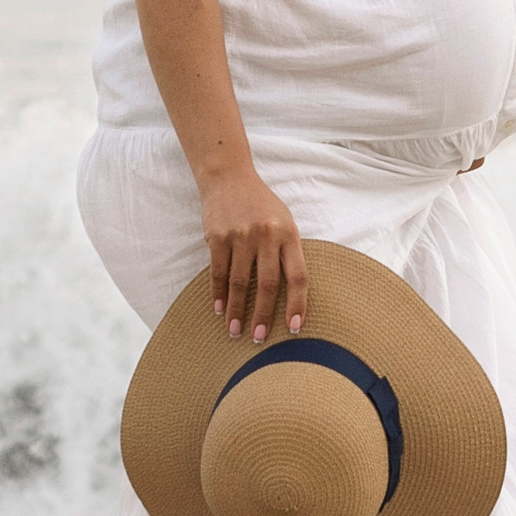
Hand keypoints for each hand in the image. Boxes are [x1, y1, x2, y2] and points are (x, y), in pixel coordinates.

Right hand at [202, 169, 308, 343]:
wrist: (229, 177)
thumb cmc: (261, 205)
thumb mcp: (284, 221)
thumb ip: (288, 252)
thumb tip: (292, 295)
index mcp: (289, 233)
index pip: (298, 276)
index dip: (298, 304)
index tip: (294, 329)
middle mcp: (267, 235)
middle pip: (268, 284)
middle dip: (263, 315)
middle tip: (259, 338)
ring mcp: (241, 235)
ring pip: (240, 282)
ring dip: (237, 310)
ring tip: (234, 330)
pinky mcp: (217, 236)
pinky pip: (218, 272)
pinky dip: (218, 293)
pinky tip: (219, 309)